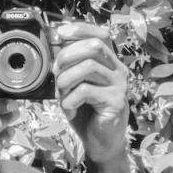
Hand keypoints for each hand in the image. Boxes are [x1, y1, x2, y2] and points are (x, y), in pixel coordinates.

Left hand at [54, 22, 132, 172]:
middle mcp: (118, 70)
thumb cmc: (87, 112)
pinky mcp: (116, 102)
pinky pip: (85, 91)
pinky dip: (69, 100)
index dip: (80, 29)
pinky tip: (70, 110)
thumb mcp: (73, 86)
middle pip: (95, 46)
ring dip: (65, 80)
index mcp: (109, 63)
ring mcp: (119, 86)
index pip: (100, 35)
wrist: (101, 142)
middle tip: (56, 72)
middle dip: (67, 55)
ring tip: (61, 95)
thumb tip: (54, 47)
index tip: (59, 33)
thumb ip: (68, 68)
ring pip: (88, 67)